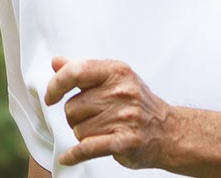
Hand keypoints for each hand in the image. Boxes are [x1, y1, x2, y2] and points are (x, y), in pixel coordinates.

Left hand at [43, 56, 175, 168]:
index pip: (75, 72)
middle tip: (95, 118)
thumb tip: (56, 62)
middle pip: (72, 107)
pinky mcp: (126, 141)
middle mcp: (122, 92)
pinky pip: (87, 148)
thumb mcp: (114, 79)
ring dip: (84, 134)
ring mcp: (125, 117)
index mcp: (117, 72)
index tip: (51, 97)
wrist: (169, 131)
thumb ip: (83, 71)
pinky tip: (68, 157)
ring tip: (103, 131)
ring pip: (78, 130)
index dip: (56, 85)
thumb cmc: (138, 104)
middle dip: (76, 117)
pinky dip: (74, 155)